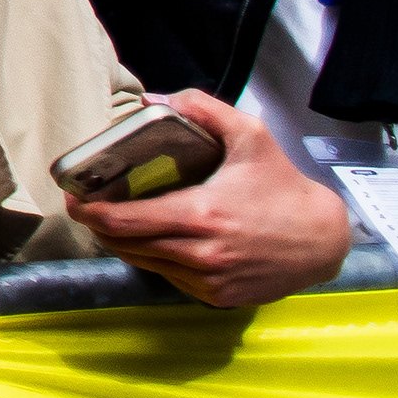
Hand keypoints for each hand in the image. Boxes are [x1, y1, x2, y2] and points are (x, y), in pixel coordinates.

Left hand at [68, 90, 350, 307]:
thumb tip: (154, 100)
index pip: (124, 222)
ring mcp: (209, 280)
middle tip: (87, 205)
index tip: (73, 197)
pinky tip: (155, 239)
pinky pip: (170, 278)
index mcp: (201, 215)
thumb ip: (202, 109)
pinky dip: (156, 259)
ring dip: (124, 243)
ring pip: (144, 263)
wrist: (323, 240)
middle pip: (125, 245)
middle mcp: (201, 254)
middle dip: (99, 225)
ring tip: (115, 220)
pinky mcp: (218, 297)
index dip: (89, 211)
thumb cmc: (283, 187)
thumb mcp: (250, 135)